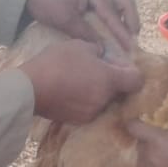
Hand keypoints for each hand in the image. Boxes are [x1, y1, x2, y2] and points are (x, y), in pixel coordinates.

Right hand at [22, 40, 141, 124]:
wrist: (30, 89)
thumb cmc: (56, 62)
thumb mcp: (78, 45)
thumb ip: (96, 51)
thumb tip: (101, 56)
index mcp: (110, 80)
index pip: (137, 80)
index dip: (132, 73)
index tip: (121, 67)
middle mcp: (105, 99)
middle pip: (119, 91)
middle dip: (112, 81)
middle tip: (95, 70)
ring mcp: (92, 113)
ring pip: (103, 100)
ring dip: (97, 92)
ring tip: (79, 81)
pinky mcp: (78, 121)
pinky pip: (89, 109)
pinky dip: (84, 102)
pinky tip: (69, 92)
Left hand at [25, 0, 140, 52]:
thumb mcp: (64, 19)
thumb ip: (85, 33)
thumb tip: (102, 49)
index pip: (112, 15)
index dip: (122, 33)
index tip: (130, 48)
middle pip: (125, 2)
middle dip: (132, 21)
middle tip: (133, 41)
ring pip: (120, 0)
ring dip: (126, 17)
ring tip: (127, 35)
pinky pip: (110, 1)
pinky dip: (116, 13)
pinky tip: (114, 26)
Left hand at [127, 120, 167, 166]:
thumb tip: (159, 128)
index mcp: (156, 139)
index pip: (133, 128)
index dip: (134, 125)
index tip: (138, 125)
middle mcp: (149, 157)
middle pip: (139, 147)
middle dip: (147, 144)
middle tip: (161, 146)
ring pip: (140, 164)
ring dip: (148, 161)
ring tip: (163, 162)